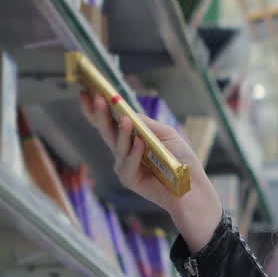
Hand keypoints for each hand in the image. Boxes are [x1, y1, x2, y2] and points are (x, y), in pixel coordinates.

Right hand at [78, 91, 221, 249]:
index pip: (109, 120)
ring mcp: (124, 165)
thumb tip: (125, 111)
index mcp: (130, 137)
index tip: (86, 90)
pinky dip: (135, 154)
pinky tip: (140, 144)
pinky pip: (129, 164)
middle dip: (100, 114)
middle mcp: (123, 150)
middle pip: (106, 130)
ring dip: (121, 132)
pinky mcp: (129, 179)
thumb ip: (145, 124)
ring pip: (118, 146)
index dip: (96, 107)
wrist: (191, 186)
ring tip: (125, 120)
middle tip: (98, 98)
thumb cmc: (180, 158)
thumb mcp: (164, 134)